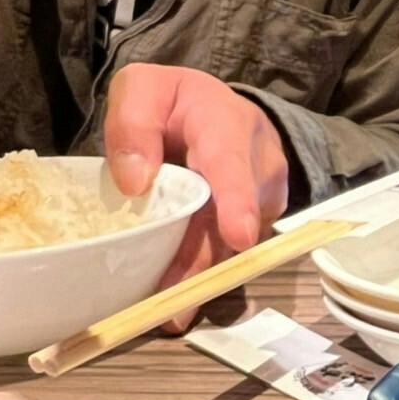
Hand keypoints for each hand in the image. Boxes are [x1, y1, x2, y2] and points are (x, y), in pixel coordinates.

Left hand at [105, 64, 289, 332]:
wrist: (214, 108)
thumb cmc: (175, 101)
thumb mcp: (142, 89)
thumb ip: (133, 125)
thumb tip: (136, 183)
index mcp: (226, 123)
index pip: (232, 163)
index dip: (237, 201)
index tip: (237, 237)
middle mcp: (259, 162)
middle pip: (233, 219)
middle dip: (203, 263)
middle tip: (173, 306)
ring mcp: (265, 195)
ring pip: (233, 243)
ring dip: (200, 276)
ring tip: (170, 310)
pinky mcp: (260, 219)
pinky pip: (232, 249)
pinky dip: (203, 270)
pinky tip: (177, 289)